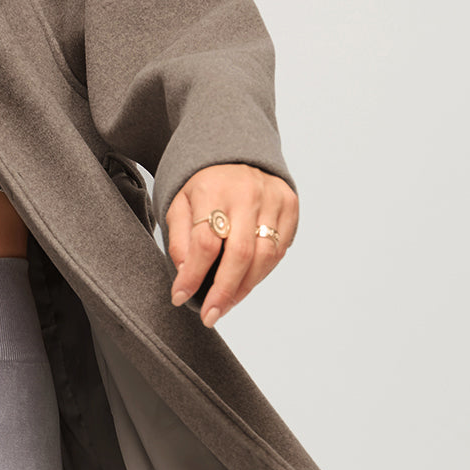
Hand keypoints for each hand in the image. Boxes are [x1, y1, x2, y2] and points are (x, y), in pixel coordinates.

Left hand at [166, 165, 298, 327]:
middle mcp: (247, 193)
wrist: (234, 153)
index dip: (192, 275)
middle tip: (209, 316)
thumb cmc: (203, 187)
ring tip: (225, 305)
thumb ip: (180, 239)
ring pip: (264, 256)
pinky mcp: (290, 205)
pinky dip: (262, 272)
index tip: (179, 297)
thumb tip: (186, 274)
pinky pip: (279, 250)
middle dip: (223, 291)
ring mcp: (273, 199)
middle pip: (239, 254)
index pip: (205, 243)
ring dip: (244, 288)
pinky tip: (244, 284)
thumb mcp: (179, 205)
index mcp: (213, 190)